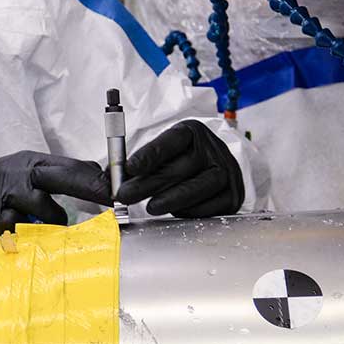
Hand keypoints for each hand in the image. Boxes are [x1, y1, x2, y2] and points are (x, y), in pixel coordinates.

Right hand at [0, 150, 111, 234]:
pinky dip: (27, 236)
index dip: (99, 179)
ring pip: (51, 211)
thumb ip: (49, 180)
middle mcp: (23, 173)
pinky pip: (28, 232)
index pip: (75, 165)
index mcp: (31, 161)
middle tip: (115, 202)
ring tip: (36, 227)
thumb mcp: (17, 175)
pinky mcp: (0, 217)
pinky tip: (13, 234)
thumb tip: (93, 179)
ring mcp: (11, 194)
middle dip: (95, 190)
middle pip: (69, 178)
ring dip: (53, 224)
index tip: (120, 191)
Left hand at [115, 120, 243, 216]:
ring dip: (169, 199)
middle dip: (147, 184)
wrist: (217, 168)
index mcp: (191, 132)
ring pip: (196, 188)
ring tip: (150, 207)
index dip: (149, 154)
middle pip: (178, 168)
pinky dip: (188, 210)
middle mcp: (212, 149)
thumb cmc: (180, 160)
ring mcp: (226, 172)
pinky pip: (208, 207)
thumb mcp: (163, 152)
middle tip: (124, 195)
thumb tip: (111, 178)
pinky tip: (173, 211)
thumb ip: (140, 163)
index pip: (170, 141)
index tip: (128, 167)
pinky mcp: (233, 195)